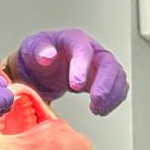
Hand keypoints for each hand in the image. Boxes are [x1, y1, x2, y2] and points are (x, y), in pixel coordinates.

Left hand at [13, 28, 128, 114]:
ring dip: (111, 95)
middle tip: (95, 102)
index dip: (82, 67)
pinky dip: (114, 100)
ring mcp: (100, 64)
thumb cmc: (38, 54)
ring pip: (116, 76)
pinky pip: (117, 87)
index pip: (83, 50)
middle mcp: (91, 50)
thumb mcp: (32, 48)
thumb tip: (47, 55)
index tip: (76, 85)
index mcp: (73, 39)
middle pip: (107, 63)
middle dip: (105, 84)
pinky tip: (102, 109)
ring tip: (97, 110)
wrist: (41, 67)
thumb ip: (39, 50)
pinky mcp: (104, 78)